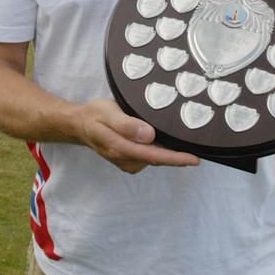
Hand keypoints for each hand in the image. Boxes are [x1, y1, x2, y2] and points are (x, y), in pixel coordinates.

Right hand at [74, 98, 199, 173]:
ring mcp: (126, 161)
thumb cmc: (94, 115)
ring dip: (167, 151)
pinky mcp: (128, 160)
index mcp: (120, 148)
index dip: (175, 158)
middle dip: (176, 155)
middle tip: (196, 144)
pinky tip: (162, 139)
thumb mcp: (108, 113)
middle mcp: (124, 158)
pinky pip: (148, 157)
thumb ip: (127, 125)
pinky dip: (158, 150)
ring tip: (180, 138)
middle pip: (157, 159)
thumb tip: (149, 136)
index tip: (194, 159)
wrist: (78, 124)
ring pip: (154, 158)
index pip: (153, 156)